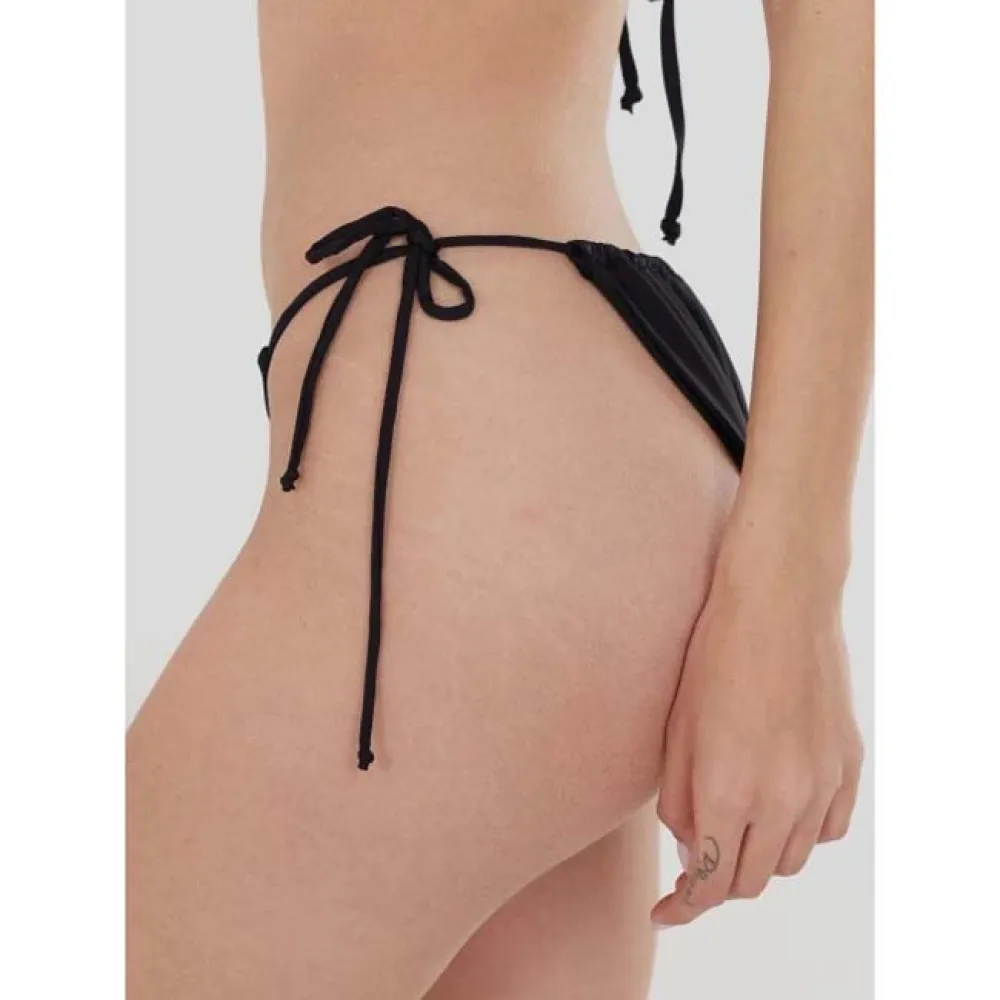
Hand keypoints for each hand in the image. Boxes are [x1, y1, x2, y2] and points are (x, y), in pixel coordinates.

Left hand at [651, 554, 863, 926]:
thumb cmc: (712, 655)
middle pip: (750, 881)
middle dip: (715, 884)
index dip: (683, 907)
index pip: (706, 882)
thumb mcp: (675, 727)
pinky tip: (776, 810)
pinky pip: (827, 829)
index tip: (664, 911)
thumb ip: (679, 799)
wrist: (778, 601)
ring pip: (790, 861)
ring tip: (732, 830)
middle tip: (692, 864)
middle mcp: (780, 798)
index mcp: (726, 790)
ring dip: (757, 859)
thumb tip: (690, 846)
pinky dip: (799, 834)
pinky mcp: (848, 763)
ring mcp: (821, 783)